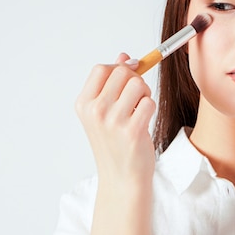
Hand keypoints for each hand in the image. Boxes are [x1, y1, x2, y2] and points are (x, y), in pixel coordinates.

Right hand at [75, 53, 155, 188]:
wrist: (122, 178)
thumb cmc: (115, 144)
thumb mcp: (106, 112)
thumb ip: (113, 83)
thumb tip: (124, 57)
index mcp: (84, 104)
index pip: (102, 68)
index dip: (120, 67)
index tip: (131, 73)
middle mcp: (95, 111)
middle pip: (122, 72)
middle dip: (135, 80)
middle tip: (136, 98)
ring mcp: (112, 121)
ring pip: (138, 85)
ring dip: (145, 94)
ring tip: (139, 111)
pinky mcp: (132, 131)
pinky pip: (149, 102)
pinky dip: (151, 110)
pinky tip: (143, 123)